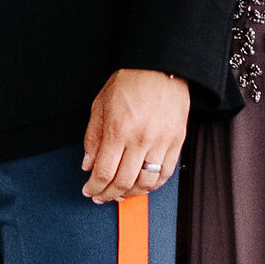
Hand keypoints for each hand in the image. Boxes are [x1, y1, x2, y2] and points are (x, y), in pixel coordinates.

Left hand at [81, 67, 189, 202]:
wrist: (161, 66)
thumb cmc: (130, 81)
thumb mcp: (101, 104)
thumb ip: (93, 136)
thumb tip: (88, 164)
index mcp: (118, 130)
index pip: (104, 172)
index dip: (94, 187)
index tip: (89, 191)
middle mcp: (140, 139)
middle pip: (123, 182)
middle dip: (109, 194)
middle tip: (102, 196)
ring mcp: (161, 142)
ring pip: (146, 183)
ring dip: (131, 194)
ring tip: (121, 193)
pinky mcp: (176, 142)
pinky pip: (165, 173)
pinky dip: (153, 185)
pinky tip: (142, 185)